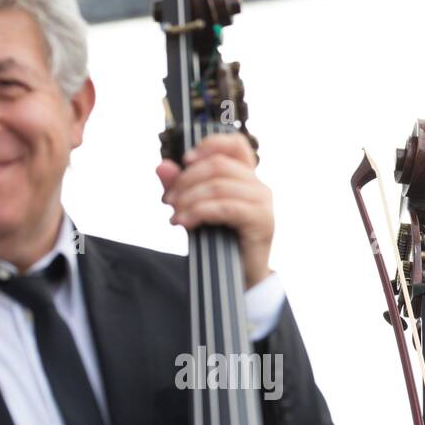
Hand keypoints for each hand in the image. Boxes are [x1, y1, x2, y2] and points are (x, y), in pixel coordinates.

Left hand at [155, 132, 272, 288]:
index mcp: (247, 178)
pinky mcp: (262, 221)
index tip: (185, 161)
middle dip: (186, 180)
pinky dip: (200, 212)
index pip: (235, 144)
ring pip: (219, 186)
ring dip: (189, 199)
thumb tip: (161, 166)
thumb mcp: (196, 209)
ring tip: (175, 215)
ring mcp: (263, 203)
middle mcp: (258, 185)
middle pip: (218, 165)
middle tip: (169, 200)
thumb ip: (181, 186)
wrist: (238, 279)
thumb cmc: (219, 243)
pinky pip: (226, 207)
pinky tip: (184, 223)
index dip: (210, 145)